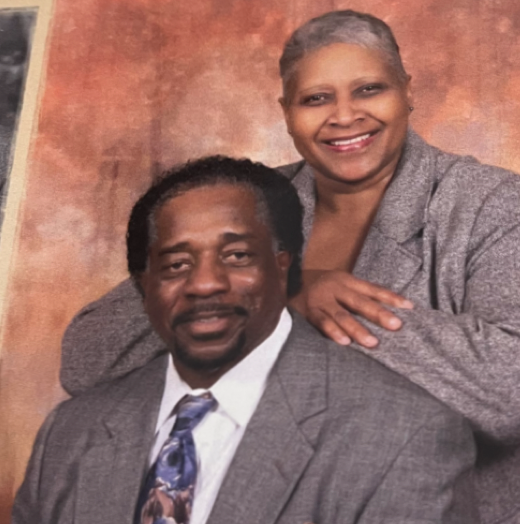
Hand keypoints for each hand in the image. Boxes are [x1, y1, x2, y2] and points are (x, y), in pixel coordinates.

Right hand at [290, 270, 413, 346]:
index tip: (409, 308)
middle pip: (360, 302)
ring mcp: (322, 300)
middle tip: (396, 325)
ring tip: (372, 342)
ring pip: (342, 315)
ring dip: (357, 329)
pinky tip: (345, 342)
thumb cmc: (322, 287)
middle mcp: (335, 288)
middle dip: (378, 314)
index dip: (391, 298)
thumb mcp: (341, 284)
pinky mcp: (310, 312)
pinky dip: (333, 332)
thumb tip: (390, 309)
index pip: (373, 289)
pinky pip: (323, 323)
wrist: (290, 280)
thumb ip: (359, 294)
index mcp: (347, 280)